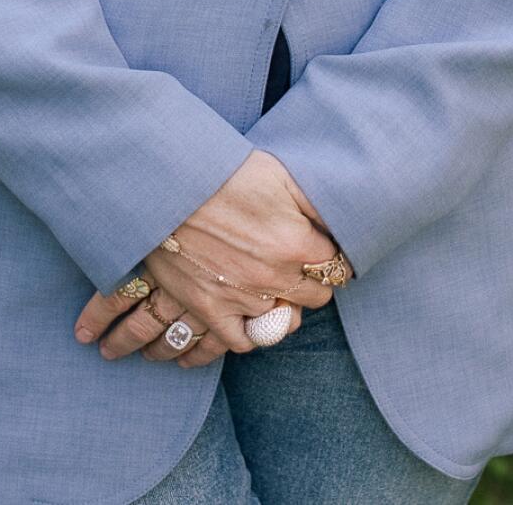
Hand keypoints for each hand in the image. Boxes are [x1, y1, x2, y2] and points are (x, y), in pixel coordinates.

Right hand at [73, 150, 348, 366]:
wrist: (168, 183)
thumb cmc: (225, 171)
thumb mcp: (279, 173)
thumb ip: (315, 202)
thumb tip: (343, 221)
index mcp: (297, 243)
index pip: (336, 267)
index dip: (330, 257)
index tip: (321, 251)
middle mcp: (274, 277)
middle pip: (313, 298)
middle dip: (309, 282)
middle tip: (298, 268)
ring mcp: (241, 297)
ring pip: (279, 323)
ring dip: (279, 308)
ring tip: (272, 290)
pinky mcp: (208, 308)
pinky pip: (238, 341)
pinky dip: (245, 334)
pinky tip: (246, 318)